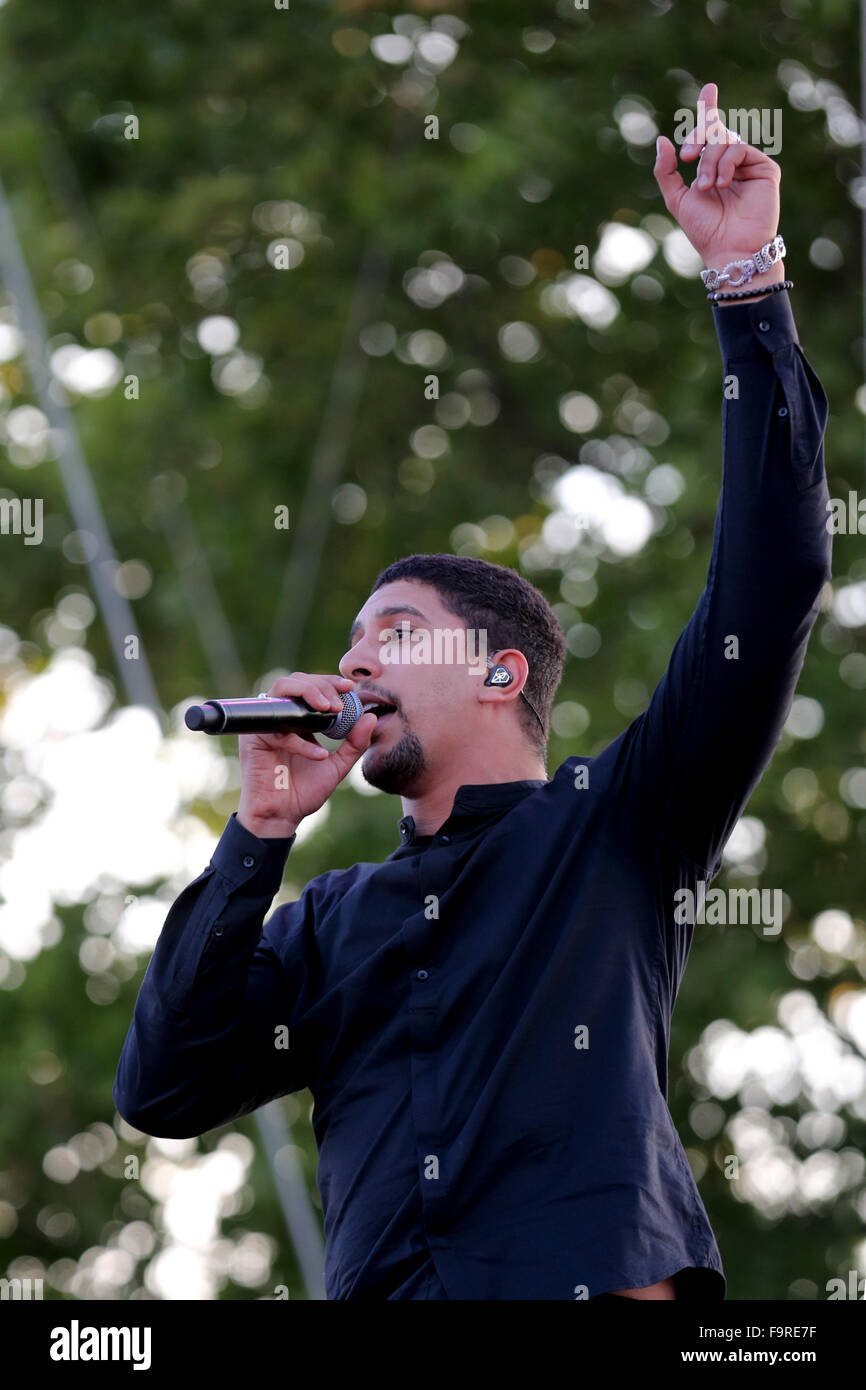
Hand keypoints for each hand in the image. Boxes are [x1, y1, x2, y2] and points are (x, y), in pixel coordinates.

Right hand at [237, 673, 376, 836]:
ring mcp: (266, 724)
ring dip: (307, 694)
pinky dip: (300, 741)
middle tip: (339, 703)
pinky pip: (277, 729)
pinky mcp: (253, 738)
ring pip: (281, 690)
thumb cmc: (305, 791)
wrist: (282, 815)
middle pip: (296, 680)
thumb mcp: (337, 765)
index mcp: (299, 718)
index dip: (330, 681)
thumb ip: (355, 743)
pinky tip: (319, 755)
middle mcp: (281, 716)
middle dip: (321, 685)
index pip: (312, 686)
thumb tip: (371, 716)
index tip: (350, 687)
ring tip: (329, 710)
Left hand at [654, 81, 780, 271]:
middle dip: (698, 138)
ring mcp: (749, 165)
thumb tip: (663, 139)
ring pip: (725, 141)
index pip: (711, 133)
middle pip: (715, 131)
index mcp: (712, 168)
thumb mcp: (676, 198)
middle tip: (687, 156)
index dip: (709, 109)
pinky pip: (740, 149)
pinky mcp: (765, 169)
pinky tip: (721, 183)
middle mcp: (731, 163)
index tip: (710, 88)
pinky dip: (726, 163)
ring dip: (709, 161)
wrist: (729, 249)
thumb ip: (666, 171)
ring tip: (706, 186)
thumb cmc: (704, 230)